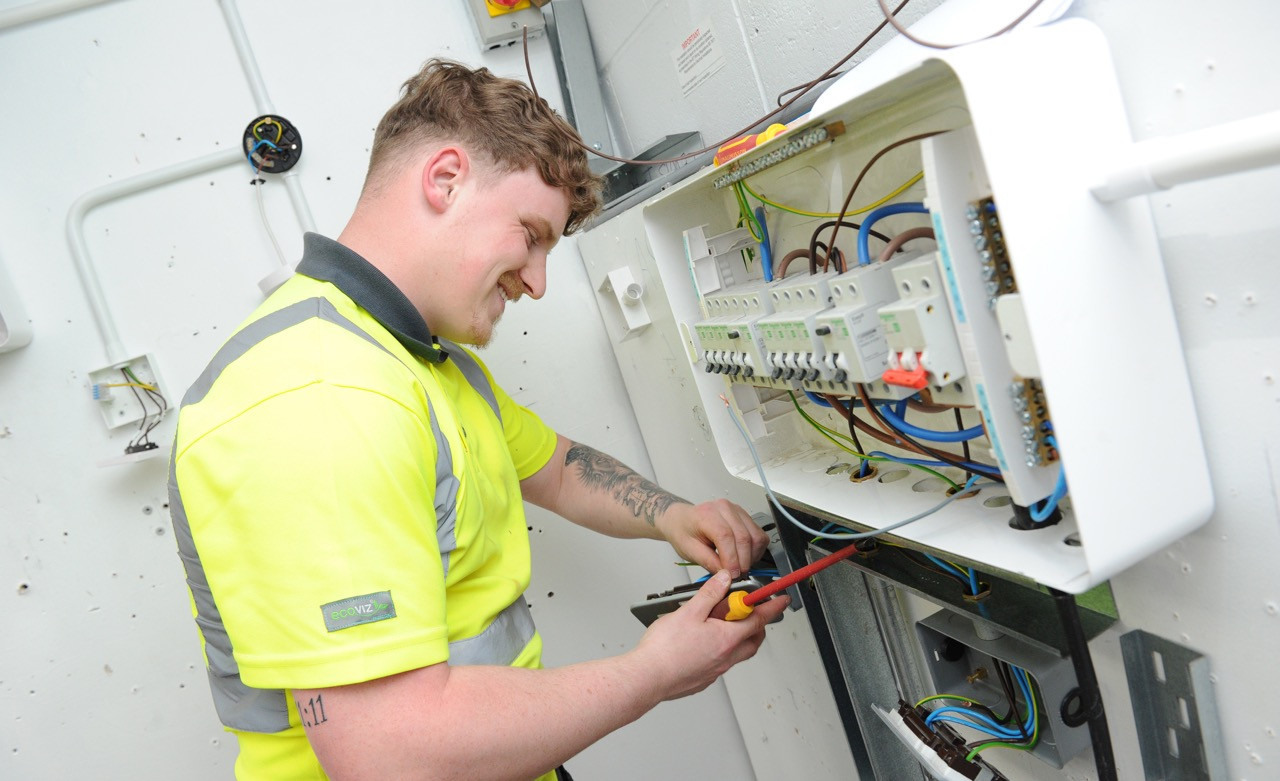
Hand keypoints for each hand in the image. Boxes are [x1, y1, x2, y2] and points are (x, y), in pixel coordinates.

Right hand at [631, 571, 789, 700]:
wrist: (647, 678)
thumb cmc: (665, 650)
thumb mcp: (689, 611)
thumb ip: (710, 594)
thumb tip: (724, 580)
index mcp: (727, 639)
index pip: (758, 620)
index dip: (772, 608)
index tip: (781, 600)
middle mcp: (726, 657)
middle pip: (753, 640)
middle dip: (757, 625)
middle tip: (750, 611)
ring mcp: (715, 670)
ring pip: (737, 653)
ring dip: (738, 638)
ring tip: (721, 624)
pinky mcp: (702, 679)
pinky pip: (722, 663)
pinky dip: (721, 651)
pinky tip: (704, 644)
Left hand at [654, 499, 768, 575]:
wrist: (682, 519)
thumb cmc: (684, 532)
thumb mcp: (689, 550)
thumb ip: (709, 562)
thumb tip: (726, 575)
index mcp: (707, 514)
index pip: (725, 536)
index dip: (732, 559)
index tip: (732, 575)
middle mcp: (725, 508)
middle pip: (744, 537)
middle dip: (743, 562)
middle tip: (736, 576)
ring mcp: (737, 511)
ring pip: (756, 537)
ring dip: (752, 557)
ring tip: (740, 567)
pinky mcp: (745, 517)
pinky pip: (759, 535)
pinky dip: (756, 551)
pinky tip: (745, 558)